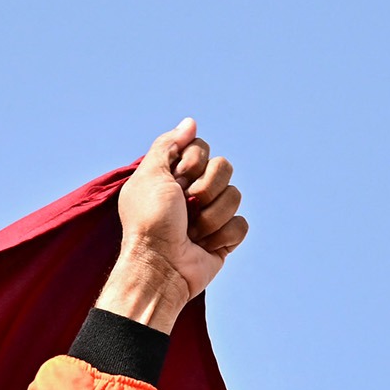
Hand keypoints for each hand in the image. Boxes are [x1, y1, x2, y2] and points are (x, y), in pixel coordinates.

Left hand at [97, 118, 248, 333]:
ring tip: (190, 232)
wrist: (159, 266)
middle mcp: (193, 193)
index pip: (203, 149)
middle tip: (184, 207)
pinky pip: (241, 225)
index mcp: (174, 176)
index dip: (193, 162)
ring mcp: (211, 216)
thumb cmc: (149, 222)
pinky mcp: (224, 239)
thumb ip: (167, 145)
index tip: (176, 179)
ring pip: (235, 196)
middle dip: (204, 189)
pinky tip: (203, 246)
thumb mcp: (149, 176)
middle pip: (224, 168)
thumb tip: (190, 123)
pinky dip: (222, 236)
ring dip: (211, 216)